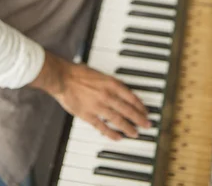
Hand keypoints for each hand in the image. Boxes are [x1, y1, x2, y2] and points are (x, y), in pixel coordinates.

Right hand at [30, 51, 150, 139]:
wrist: (64, 78)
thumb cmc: (79, 73)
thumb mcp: (101, 74)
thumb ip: (112, 84)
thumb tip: (122, 93)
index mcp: (111, 83)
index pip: (131, 97)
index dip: (140, 106)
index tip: (146, 112)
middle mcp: (107, 95)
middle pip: (128, 110)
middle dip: (139, 118)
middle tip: (147, 125)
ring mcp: (98, 106)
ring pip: (118, 120)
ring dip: (128, 127)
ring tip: (135, 133)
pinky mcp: (88, 115)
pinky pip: (102, 127)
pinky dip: (111, 133)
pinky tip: (118, 137)